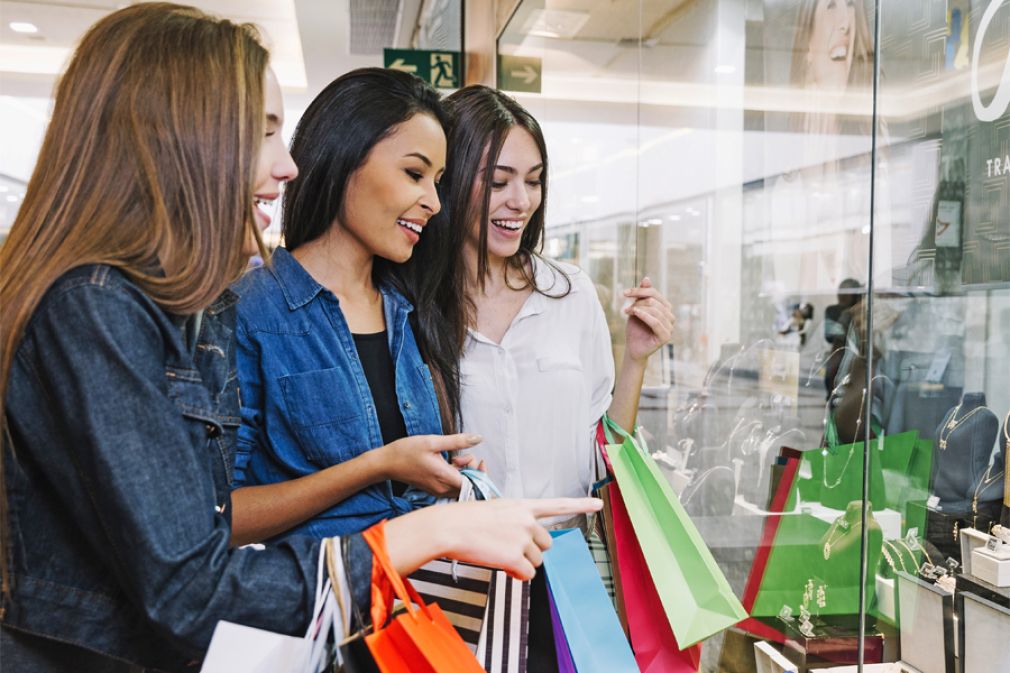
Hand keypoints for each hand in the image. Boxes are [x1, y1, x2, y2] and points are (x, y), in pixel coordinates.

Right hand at [377, 433, 481, 497]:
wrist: (386, 463)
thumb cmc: (407, 451)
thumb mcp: (433, 441)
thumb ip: (458, 441)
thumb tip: (479, 438)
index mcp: (444, 478)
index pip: (474, 484)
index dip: (480, 472)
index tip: (477, 458)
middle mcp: (443, 489)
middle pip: (470, 486)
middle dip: (472, 469)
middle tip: (462, 455)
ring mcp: (438, 491)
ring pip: (461, 486)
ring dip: (464, 472)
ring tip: (454, 457)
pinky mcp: (434, 489)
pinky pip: (452, 486)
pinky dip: (455, 474)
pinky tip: (448, 462)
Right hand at [383, 497, 603, 578]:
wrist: (448, 527)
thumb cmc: (465, 520)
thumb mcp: (495, 513)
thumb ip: (516, 526)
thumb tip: (525, 555)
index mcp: (522, 505)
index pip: (557, 504)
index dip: (580, 504)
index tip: (599, 503)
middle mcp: (527, 520)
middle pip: (545, 544)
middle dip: (530, 551)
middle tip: (505, 547)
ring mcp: (523, 538)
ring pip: (536, 561)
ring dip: (521, 563)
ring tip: (497, 553)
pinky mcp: (516, 557)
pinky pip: (527, 574)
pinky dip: (516, 574)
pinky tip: (499, 564)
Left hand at [623, 277, 674, 362]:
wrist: (633, 348)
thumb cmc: (635, 328)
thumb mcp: (637, 309)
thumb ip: (643, 295)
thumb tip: (647, 278)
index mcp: (665, 308)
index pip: (654, 293)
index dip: (639, 290)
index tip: (624, 292)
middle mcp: (670, 316)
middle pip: (654, 301)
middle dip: (637, 302)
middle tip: (626, 309)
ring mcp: (670, 327)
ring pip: (655, 310)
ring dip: (638, 309)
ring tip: (627, 312)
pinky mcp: (666, 336)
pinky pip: (656, 322)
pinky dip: (644, 316)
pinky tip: (635, 313)